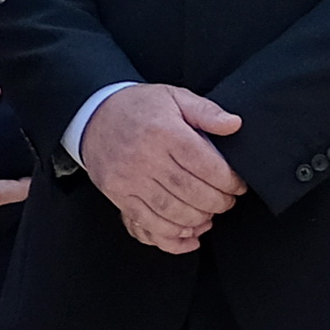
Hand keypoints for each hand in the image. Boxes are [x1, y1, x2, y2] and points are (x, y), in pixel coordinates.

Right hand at [81, 82, 248, 255]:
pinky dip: (171, 232)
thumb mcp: (174, 97)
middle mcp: (145, 156)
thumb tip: (234, 124)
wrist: (92, 114)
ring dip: (198, 219)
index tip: (237, 186)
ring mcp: (128, 178)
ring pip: (173, 211)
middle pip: (193, 193)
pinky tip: (186, 229)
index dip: (229, 182)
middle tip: (226, 201)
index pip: (208, 167)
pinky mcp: (117, 193)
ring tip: (208, 213)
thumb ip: (207, 111)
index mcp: (164, 132)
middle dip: (218, 203)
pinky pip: (147, 221)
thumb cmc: (137, 107)